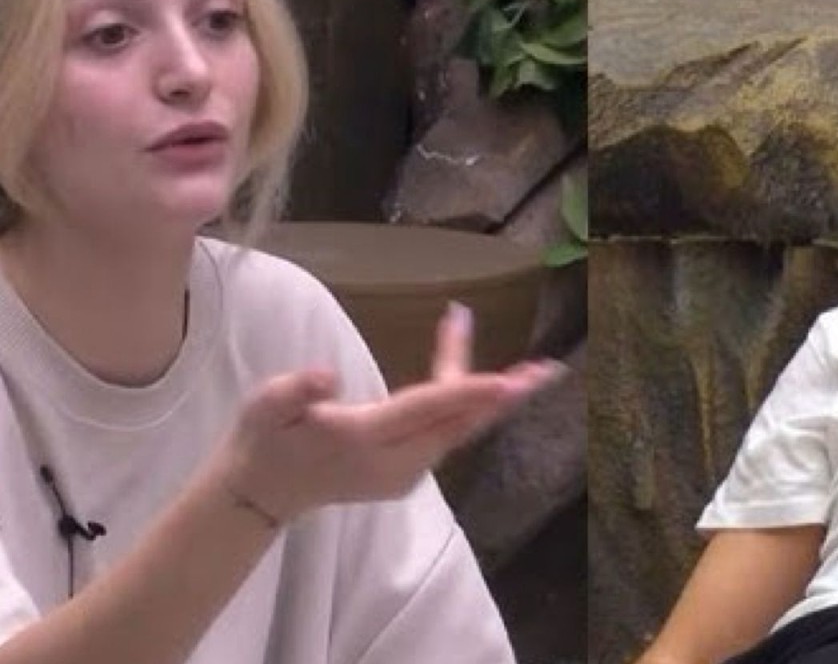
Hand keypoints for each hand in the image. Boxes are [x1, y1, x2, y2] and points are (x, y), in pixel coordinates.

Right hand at [217, 302, 563, 522]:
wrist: (263, 494)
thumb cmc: (264, 441)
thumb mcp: (264, 408)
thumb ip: (294, 391)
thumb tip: (325, 376)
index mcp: (364, 439)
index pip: (426, 411)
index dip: (468, 393)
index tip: (506, 381)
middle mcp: (395, 462)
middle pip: (457, 424)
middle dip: (501, 397)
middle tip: (545, 372)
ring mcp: (404, 473)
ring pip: (457, 430)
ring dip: (488, 398)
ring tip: (530, 372)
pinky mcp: (406, 473)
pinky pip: (447, 435)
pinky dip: (467, 406)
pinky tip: (485, 384)